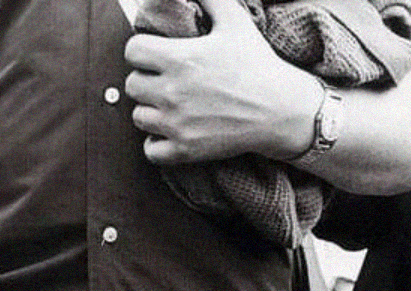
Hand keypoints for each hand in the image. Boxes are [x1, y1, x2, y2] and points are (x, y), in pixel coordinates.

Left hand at [124, 0, 319, 163]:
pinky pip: (150, 150)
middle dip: (145, 80)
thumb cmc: (257, 64)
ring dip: (150, 110)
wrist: (278, 109)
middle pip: (132, 85)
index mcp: (179, 58)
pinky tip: (169, 131)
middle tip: (163, 80)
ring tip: (169, 105)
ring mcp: (176, 124)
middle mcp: (172, 92)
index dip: (142, 50)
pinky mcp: (185, 150)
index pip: (133, 51)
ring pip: (138, 117)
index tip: (154, 54)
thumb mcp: (233, 20)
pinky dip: (155, 142)